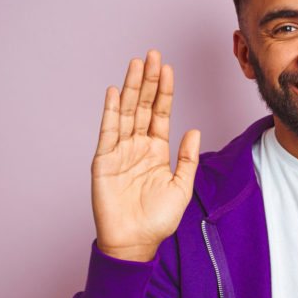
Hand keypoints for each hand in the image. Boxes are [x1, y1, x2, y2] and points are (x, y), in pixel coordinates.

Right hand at [91, 50, 199, 261]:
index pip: (160, 113)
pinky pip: (107, 131)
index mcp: (157, 151)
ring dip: (130, 88)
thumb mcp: (181, 187)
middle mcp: (137, 146)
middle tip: (152, 55)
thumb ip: (188, 159)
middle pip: (142, 106)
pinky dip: (109, 111)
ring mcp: (120, 151)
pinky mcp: (104, 160)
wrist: (135, 242)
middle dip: (148, 80)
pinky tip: (112, 91)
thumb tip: (194, 130)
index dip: (164, 91)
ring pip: (125, 112)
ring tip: (136, 64)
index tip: (168, 68)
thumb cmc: (158, 220)